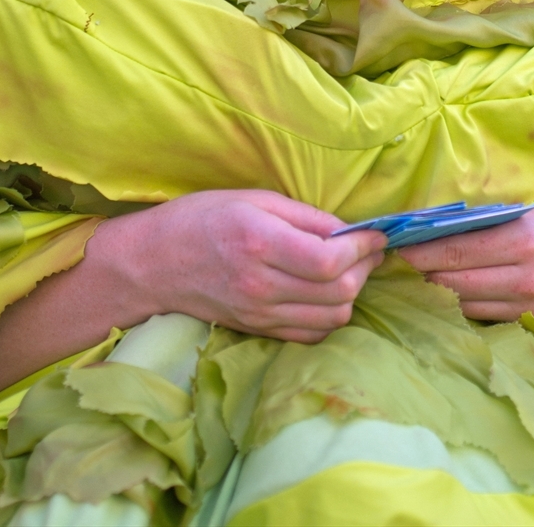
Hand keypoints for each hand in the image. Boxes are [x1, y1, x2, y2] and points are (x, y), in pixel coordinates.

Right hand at [98, 189, 385, 342]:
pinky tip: (325, 293)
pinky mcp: (259, 330)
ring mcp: (260, 314)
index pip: (330, 260)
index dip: (364, 248)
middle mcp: (261, 285)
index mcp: (260, 243)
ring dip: (351, 293)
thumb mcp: (255, 199)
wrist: (156, 262)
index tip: (377, 234)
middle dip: (364, 269)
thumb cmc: (204, 217)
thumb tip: (350, 230)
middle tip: (366, 249)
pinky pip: (312, 334)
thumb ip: (305, 216)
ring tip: (348, 269)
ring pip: (332, 318)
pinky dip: (330, 316)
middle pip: (338, 292)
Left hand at [397, 207, 533, 321]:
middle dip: (422, 270)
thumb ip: (490, 218)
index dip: (422, 249)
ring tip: (416, 276)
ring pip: (463, 302)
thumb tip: (437, 220)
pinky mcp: (528, 324)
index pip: (458, 249)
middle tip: (397, 260)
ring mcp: (527, 305)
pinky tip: (444, 293)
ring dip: (436, 290)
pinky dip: (459, 304)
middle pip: (454, 279)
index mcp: (524, 238)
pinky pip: (481, 316)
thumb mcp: (532, 212)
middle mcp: (525, 275)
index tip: (397, 244)